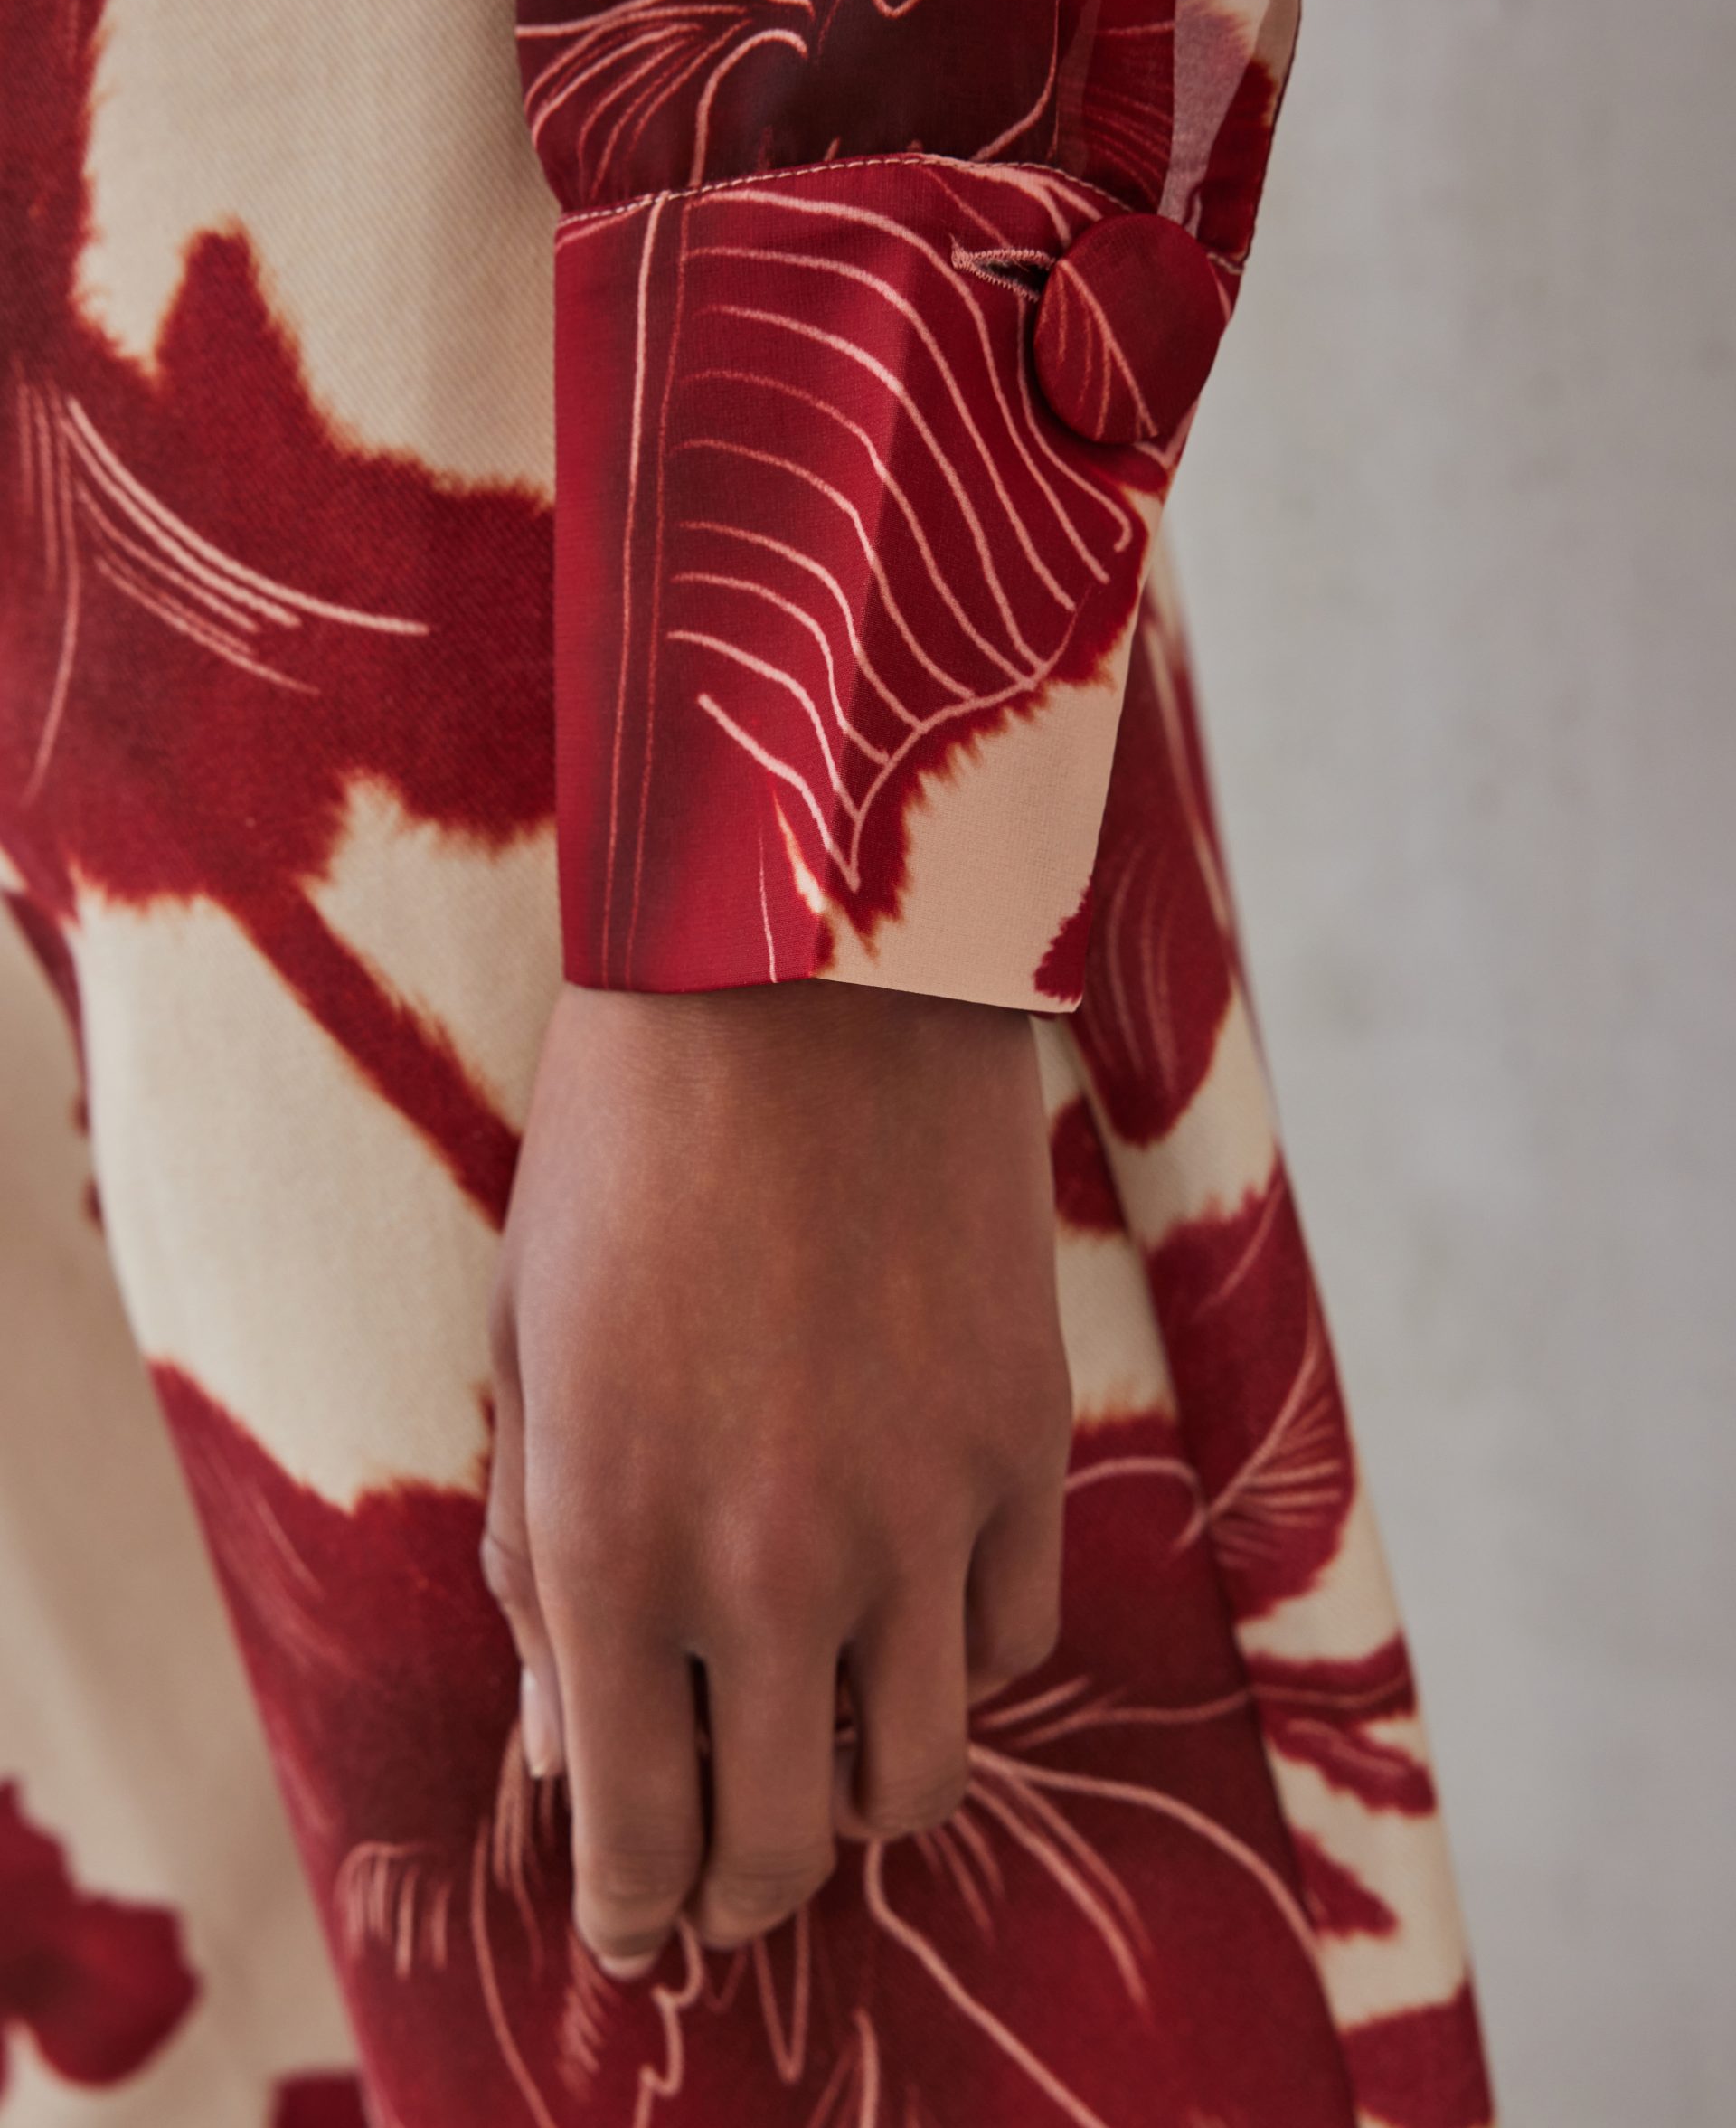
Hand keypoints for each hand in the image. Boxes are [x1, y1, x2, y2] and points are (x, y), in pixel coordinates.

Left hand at [482, 978, 1071, 1978]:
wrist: (805, 975)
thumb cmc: (628, 1149)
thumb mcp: (529, 1357)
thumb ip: (539, 1571)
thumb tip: (560, 1754)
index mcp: (607, 1543)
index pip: (628, 1832)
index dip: (632, 1912)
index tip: (636, 1929)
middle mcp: (767, 1565)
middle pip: (779, 1847)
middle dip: (737, 1890)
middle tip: (721, 1874)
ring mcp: (916, 1513)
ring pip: (918, 1780)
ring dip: (858, 1802)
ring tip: (822, 1757)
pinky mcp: (1024, 1444)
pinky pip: (1013, 1641)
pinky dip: (956, 1660)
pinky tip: (911, 1605)